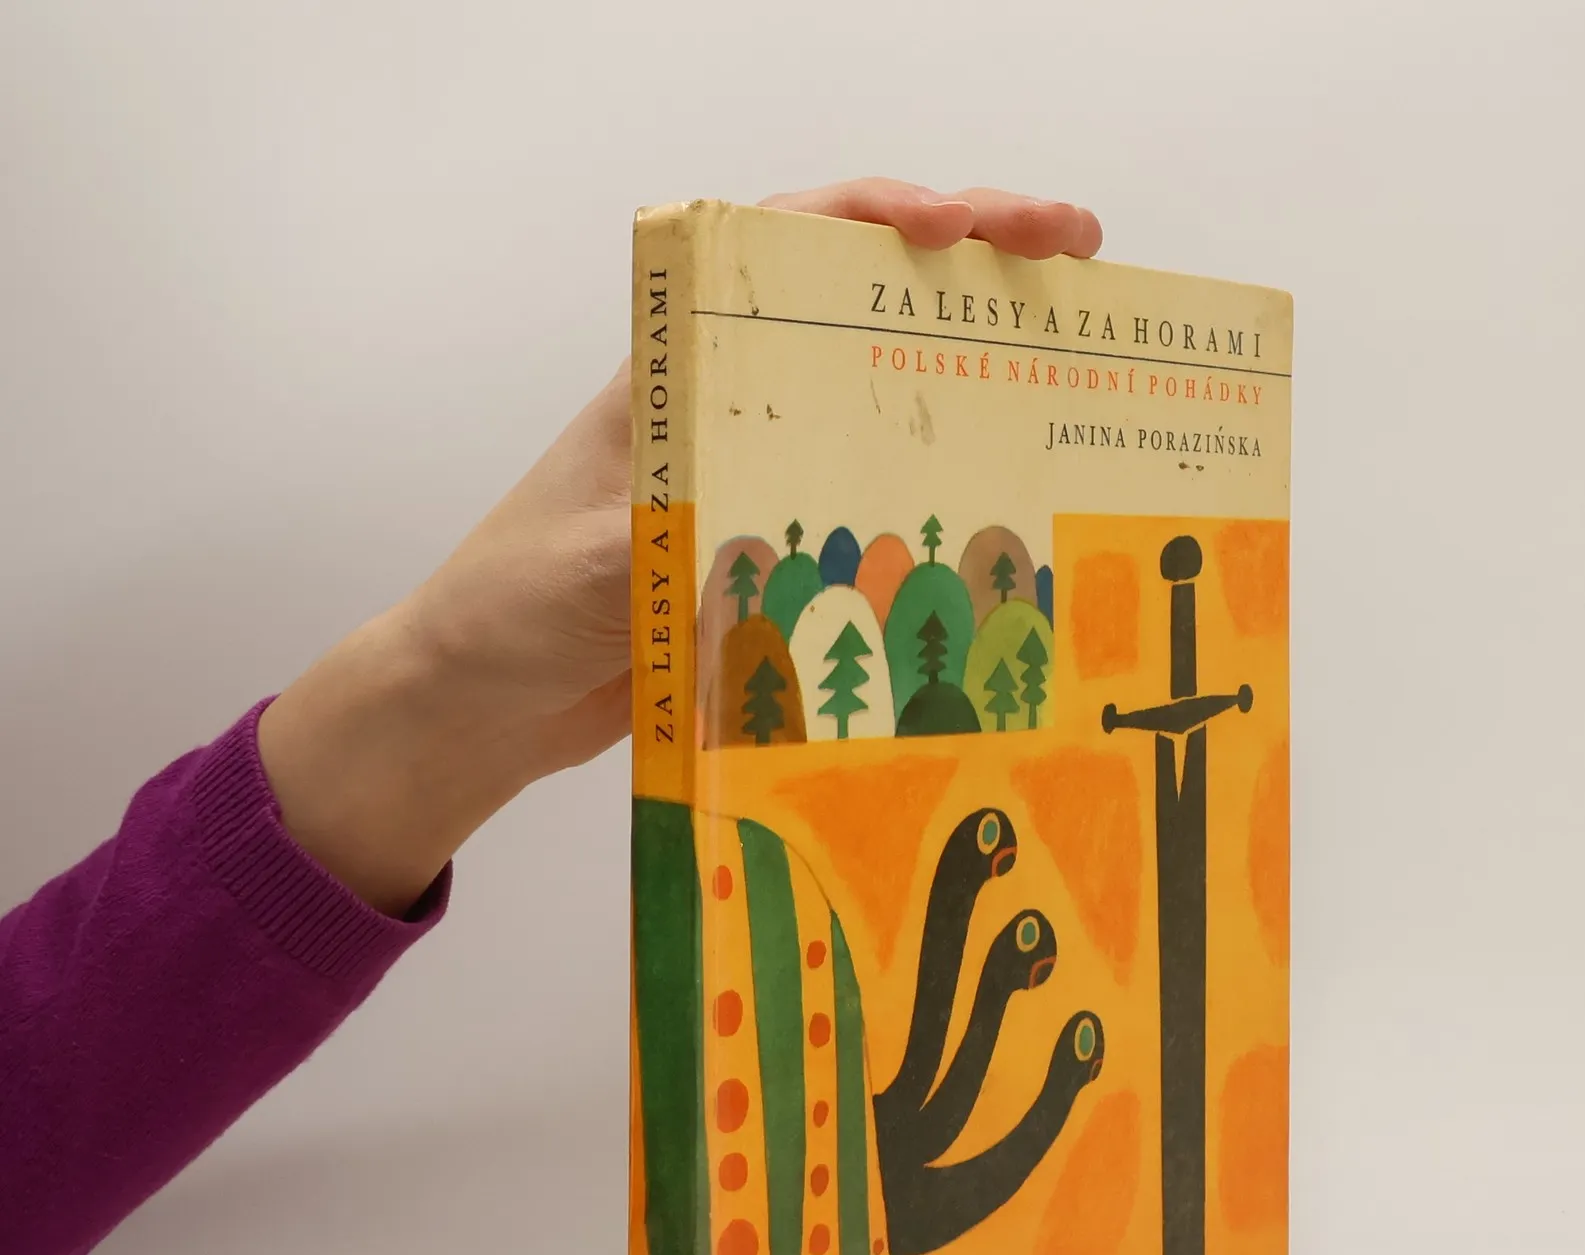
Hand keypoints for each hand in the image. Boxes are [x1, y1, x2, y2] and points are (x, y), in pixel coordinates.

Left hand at [257, 182, 1102, 914]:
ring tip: (1085, 359)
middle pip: (866, 297)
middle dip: (974, 260)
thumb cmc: (508, 609)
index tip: (958, 223)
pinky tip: (1018, 499)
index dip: (878, 213)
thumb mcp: (582, 565)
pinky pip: (879, 493)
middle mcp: (732, 401)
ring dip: (983, 365)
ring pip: (889, 388)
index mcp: (677, 370)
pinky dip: (950, 482)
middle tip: (1079, 256)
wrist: (487, 698)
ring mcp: (762, 471)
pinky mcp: (781, 545)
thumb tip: (761, 536)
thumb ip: (662, 541)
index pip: (784, 241)